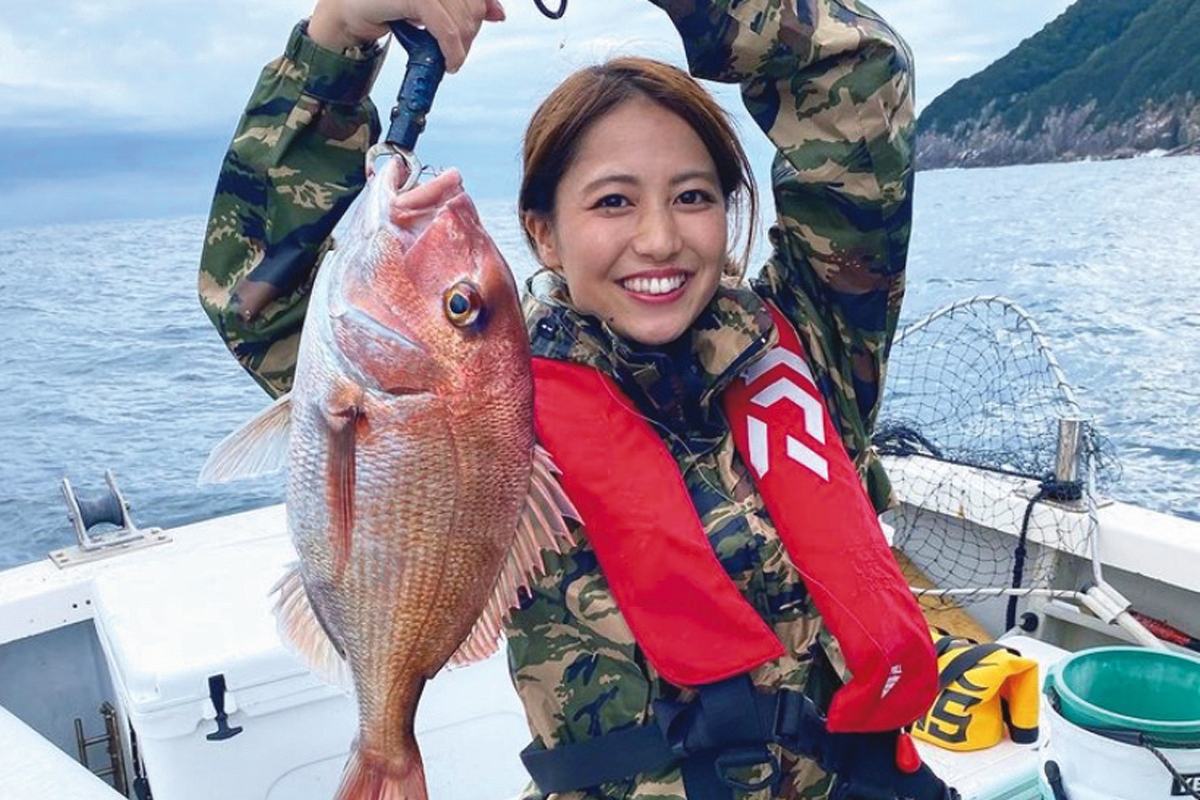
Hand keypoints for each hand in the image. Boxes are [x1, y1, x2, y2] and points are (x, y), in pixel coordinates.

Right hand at [309, 0, 505, 71]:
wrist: (345, 13)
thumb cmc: (385, 5)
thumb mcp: (429, 5)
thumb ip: (460, 5)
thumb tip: (498, 12)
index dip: (484, 4)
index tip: (490, 17)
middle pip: (473, 4)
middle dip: (470, 31)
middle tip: (456, 49)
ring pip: (463, 19)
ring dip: (461, 46)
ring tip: (448, 57)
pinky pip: (446, 29)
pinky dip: (452, 51)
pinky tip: (450, 63)